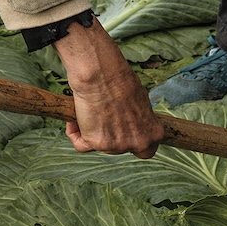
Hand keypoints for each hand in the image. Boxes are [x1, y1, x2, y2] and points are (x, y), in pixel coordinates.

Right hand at [54, 18, 164, 158]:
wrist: (100, 74)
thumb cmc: (119, 80)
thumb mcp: (140, 102)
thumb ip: (138, 119)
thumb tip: (131, 124)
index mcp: (153, 133)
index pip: (147, 151)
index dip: (135, 143)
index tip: (126, 135)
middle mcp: (138, 143)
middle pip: (122, 149)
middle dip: (111, 136)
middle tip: (103, 117)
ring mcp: (117, 146)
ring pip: (102, 147)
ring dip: (93, 132)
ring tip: (89, 111)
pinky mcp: (96, 144)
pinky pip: (81, 146)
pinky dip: (75, 134)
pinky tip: (73, 121)